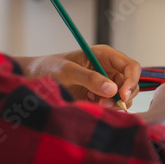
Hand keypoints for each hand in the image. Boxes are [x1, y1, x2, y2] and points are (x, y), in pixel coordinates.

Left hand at [14, 46, 140, 107]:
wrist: (33, 78)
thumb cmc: (48, 68)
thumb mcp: (66, 71)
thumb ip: (89, 78)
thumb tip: (113, 90)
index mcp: (104, 55)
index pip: (131, 67)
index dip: (131, 81)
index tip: (122, 96)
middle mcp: (108, 68)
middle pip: (131, 83)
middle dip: (122, 96)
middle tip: (104, 105)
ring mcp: (105, 82)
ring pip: (124, 96)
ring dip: (114, 104)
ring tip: (95, 104)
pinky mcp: (99, 95)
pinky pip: (112, 104)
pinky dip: (106, 108)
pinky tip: (90, 103)